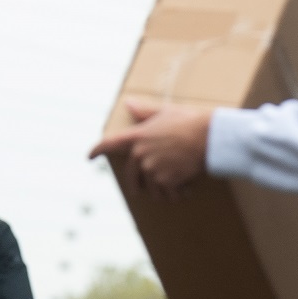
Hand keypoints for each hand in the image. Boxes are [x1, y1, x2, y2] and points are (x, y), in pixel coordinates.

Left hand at [88, 101, 212, 197]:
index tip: (89, 157)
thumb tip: (128, 104)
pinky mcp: (165, 181)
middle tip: (141, 191)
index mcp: (138, 136)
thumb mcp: (165, 112)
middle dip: (137, 186)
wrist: (207, 136)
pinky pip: (168, 194)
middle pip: (132, 177)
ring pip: (153, 189)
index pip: (110, 143)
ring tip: (176, 186)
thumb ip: (145, 111)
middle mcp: (140, 154)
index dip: (98, 150)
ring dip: (163, 191)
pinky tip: (186, 190)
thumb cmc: (189, 121)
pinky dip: (177, 194)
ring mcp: (152, 169)